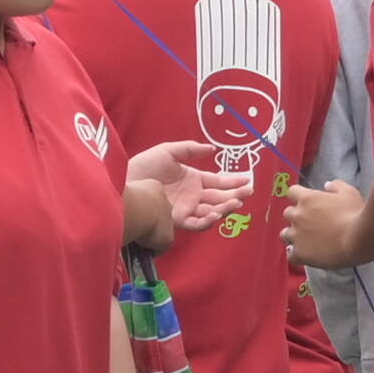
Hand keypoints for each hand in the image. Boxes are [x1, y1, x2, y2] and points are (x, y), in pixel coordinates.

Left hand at [127, 138, 248, 233]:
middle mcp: (193, 196)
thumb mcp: (167, 151)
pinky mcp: (177, 219)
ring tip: (235, 202)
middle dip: (235, 195)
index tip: (247, 180)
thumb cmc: (143, 166)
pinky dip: (207, 220)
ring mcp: (186, 208)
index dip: (232, 181)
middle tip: (248, 192)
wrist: (125, 182)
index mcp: (193, 180)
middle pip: (219, 198)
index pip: (218, 182)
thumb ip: (189, 149)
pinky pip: (196, 223)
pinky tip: (215, 214)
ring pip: (212, 211)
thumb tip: (212, 149)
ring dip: (225, 208)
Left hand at [280, 180, 369, 267]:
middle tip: (312, 222)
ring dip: (294, 235)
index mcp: (307, 199)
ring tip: (307, 240)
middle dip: (297, 216)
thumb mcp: (349, 193)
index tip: (307, 202)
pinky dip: (297, 254)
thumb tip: (327, 185)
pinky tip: (306, 255)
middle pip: (288, 213)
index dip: (299, 196)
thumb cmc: (354, 214)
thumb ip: (336, 186)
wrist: (357, 240)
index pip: (292, 192)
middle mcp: (297, 216)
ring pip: (285, 234)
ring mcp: (296, 236)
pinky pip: (291, 255)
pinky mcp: (300, 254)